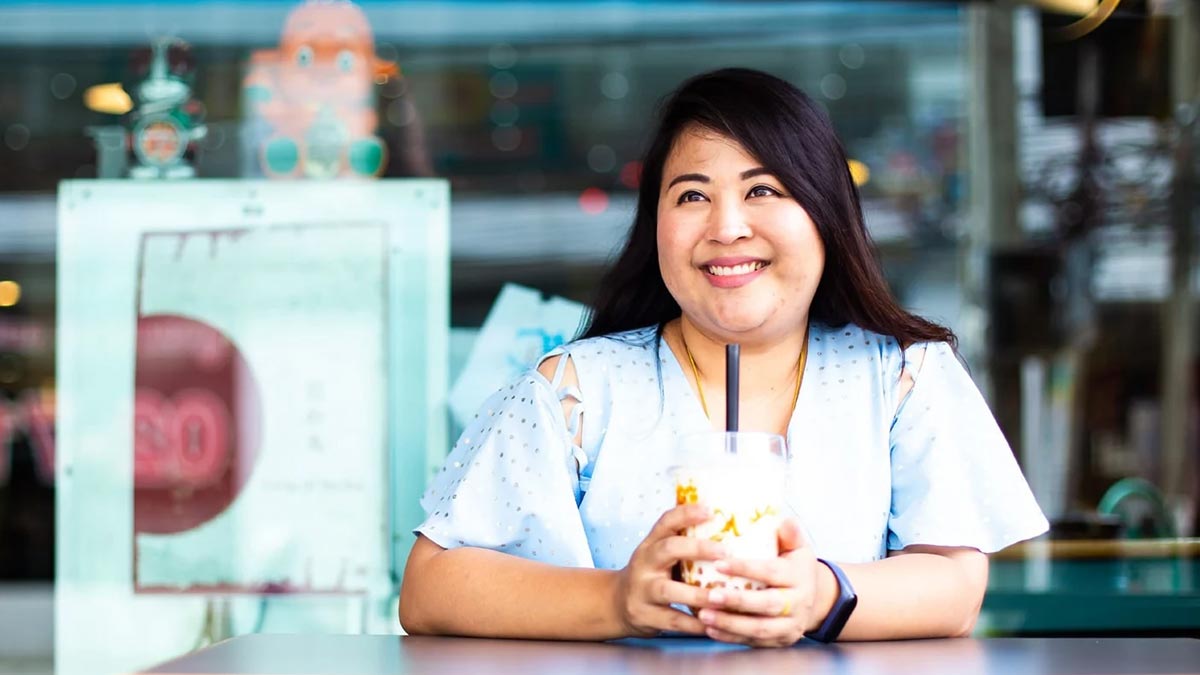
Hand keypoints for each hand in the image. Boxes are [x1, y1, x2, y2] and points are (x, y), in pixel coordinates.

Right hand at [613, 503, 726, 637]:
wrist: (617, 604)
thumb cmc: (652, 575)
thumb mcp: (659, 555)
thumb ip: (684, 545)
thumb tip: (729, 529)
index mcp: (651, 544)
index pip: (666, 522)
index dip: (686, 514)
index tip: (710, 510)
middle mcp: (644, 563)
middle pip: (667, 549)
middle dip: (697, 549)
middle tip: (725, 552)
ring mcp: (642, 590)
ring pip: (668, 590)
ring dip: (696, 594)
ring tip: (721, 597)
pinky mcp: (644, 615)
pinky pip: (671, 620)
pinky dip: (692, 624)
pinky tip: (712, 625)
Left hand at [696, 518, 834, 646]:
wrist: (816, 599)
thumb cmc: (796, 567)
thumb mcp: (799, 548)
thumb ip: (790, 534)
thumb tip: (785, 521)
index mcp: (799, 576)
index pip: (771, 572)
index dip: (746, 569)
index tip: (719, 564)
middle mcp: (798, 603)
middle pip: (767, 605)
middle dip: (737, 601)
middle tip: (709, 596)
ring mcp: (790, 626)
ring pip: (760, 629)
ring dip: (730, 624)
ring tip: (703, 616)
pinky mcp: (780, 641)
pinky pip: (755, 642)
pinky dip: (731, 637)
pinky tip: (710, 630)